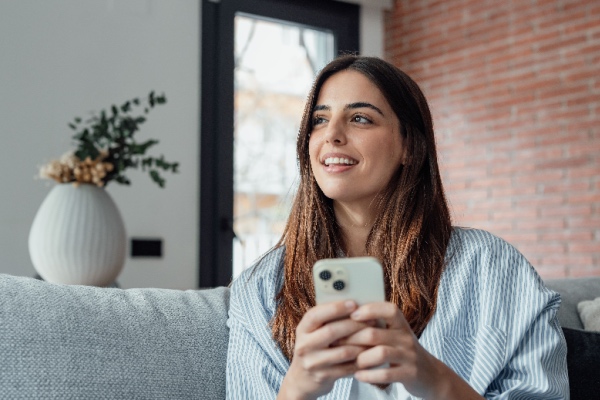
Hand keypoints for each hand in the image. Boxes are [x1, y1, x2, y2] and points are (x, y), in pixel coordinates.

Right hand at [277, 300, 374, 399]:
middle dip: (355, 325)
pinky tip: (370, 353)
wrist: (302, 379)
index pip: (316, 314)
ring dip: (362, 344)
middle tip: (372, 320)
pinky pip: (348, 367)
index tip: (353, 303)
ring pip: (344, 351)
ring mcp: (313, 363)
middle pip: (331, 331)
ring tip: (374, 337)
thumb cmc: (314, 348)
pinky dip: (361, 359)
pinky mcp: (323, 377)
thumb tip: (355, 305)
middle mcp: (304, 345)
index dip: (335, 308)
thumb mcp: (314, 332)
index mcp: (303, 329)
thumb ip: (328, 320)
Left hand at [343, 302, 483, 399]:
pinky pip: (386, 373)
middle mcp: (406, 338)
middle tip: (337, 343)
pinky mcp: (410, 374)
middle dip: (353, 339)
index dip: (370, 310)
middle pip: (375, 333)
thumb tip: (346, 316)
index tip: (352, 314)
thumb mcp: (395, 334)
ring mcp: (409, 356)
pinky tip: (359, 375)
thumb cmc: (403, 351)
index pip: (389, 310)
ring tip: (352, 362)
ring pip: (380, 353)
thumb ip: (377, 326)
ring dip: (361, 358)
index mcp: (401, 325)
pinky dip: (369, 375)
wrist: (430, 374)